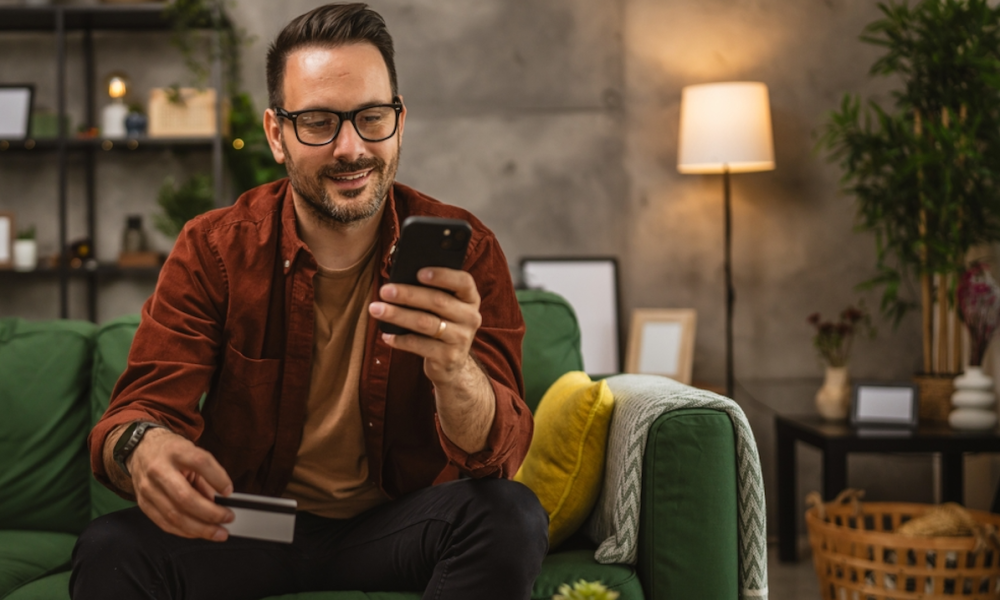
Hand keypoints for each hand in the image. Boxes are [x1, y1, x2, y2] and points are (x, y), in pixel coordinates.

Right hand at [127, 428, 234, 540]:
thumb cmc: (172, 452)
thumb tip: (218, 503)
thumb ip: (206, 476)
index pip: (200, 462)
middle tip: (228, 518)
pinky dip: (185, 531)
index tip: (229, 491)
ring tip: (218, 532)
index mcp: (176, 451)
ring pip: (174, 516)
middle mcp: (159, 470)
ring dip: (200, 529)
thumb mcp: (192, 453)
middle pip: (185, 497)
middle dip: (210, 513)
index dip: (217, 478)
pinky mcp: (144, 503)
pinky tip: (198, 533)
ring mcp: (148, 488)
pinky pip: (165, 523)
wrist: (142, 450)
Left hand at [369, 267, 482, 387]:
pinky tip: (386, 335)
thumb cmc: (442, 324)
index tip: (419, 273)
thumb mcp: (446, 308)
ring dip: (398, 315)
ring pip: (426, 323)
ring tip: (376, 309)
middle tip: (384, 291)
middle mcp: (470, 317)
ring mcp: (461, 338)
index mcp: (470, 299)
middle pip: (438, 301)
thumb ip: (432, 292)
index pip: (463, 281)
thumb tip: (399, 280)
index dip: (442, 275)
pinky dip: (400, 340)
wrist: (452, 363)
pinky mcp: (448, 357)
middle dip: (408, 294)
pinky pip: (419, 345)